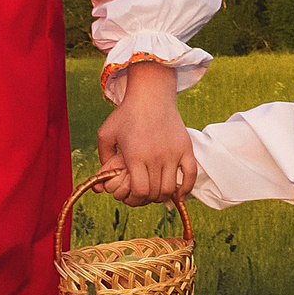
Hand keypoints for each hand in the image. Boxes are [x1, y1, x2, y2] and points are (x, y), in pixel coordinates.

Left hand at [95, 61, 193, 205]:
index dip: (134, 200)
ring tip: (156, 191)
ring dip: (162, 195)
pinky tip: (178, 193)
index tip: (130, 197)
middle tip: (142, 195)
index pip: (140, 191)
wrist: (151, 95)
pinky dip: (186, 188)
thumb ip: (103, 158)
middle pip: (154, 193)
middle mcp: (156, 157)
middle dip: (146, 199)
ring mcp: (173, 153)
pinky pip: (190, 176)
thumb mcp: (106, 134)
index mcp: (135, 156)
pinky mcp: (186, 148)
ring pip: (171, 188)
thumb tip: (103, 179)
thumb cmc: (126, 114)